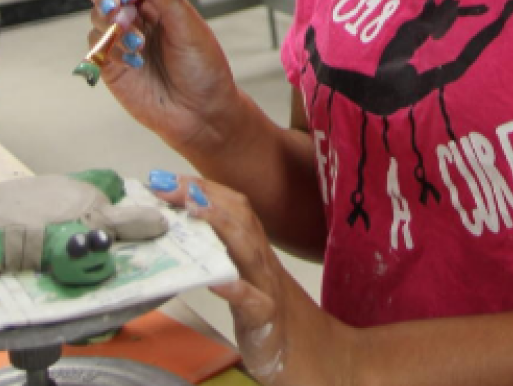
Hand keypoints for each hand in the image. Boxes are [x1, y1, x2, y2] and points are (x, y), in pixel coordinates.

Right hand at [85, 0, 239, 151]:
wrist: (199, 113)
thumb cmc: (203, 69)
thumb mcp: (190, 30)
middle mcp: (137, 13)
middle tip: (117, 10)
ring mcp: (121, 36)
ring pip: (97, 13)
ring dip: (114, 25)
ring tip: (139, 46)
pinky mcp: (109, 62)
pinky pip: (96, 43)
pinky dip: (111, 48)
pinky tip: (134, 62)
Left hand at [151, 174, 352, 385]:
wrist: (320, 356)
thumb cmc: (275, 318)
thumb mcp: (247, 282)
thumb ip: (226, 258)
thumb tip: (190, 235)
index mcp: (256, 252)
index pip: (235, 208)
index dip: (207, 189)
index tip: (173, 178)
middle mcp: (262, 262)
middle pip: (241, 218)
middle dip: (206, 196)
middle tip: (171, 185)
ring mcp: (268, 289)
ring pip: (249, 249)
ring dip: (222, 226)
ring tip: (194, 210)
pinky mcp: (268, 320)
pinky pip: (254, 302)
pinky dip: (236, 288)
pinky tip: (219, 281)